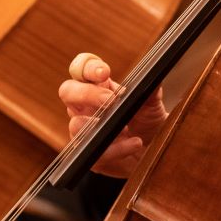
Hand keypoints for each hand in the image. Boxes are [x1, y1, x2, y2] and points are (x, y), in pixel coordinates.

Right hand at [58, 52, 167, 178]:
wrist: (153, 150)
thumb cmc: (147, 121)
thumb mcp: (152, 103)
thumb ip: (150, 90)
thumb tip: (153, 76)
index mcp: (98, 87)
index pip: (82, 69)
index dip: (88, 67)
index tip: (105, 72)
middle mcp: (85, 106)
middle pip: (67, 91)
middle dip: (86, 93)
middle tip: (110, 100)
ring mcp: (83, 130)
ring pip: (75, 124)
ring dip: (101, 124)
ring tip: (126, 128)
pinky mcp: (89, 154)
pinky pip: (94, 150)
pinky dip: (117, 148)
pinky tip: (134, 143)